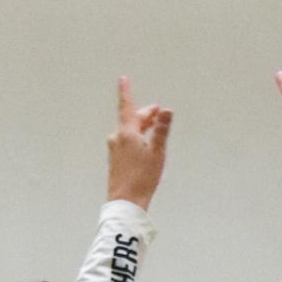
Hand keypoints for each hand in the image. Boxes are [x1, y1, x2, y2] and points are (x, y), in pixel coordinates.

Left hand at [106, 76, 172, 208]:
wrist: (126, 203)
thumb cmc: (143, 179)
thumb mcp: (157, 153)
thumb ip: (161, 130)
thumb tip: (167, 110)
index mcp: (127, 133)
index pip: (127, 106)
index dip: (126, 91)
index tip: (122, 79)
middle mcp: (117, 137)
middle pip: (132, 120)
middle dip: (146, 115)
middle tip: (159, 114)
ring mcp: (114, 149)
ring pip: (130, 131)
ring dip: (142, 128)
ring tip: (154, 132)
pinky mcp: (115, 159)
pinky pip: (126, 142)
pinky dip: (136, 139)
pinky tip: (144, 148)